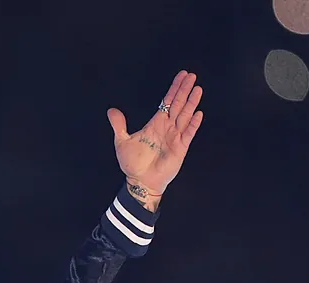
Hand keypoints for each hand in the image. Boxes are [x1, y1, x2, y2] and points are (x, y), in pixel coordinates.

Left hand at [107, 70, 203, 195]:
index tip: (182, 75)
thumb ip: (119, 125)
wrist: (140, 181)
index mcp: (156, 123)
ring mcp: (175, 137)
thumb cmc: (133, 164)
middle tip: (192, 76)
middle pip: (178, 104)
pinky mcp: (180, 148)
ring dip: (191, 102)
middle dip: (184, 90)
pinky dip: (193, 124)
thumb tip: (111, 110)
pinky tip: (198, 113)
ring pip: (185, 115)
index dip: (174, 88)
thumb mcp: (122, 141)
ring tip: (197, 89)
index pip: (167, 101)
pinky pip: (188, 133)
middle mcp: (167, 127)